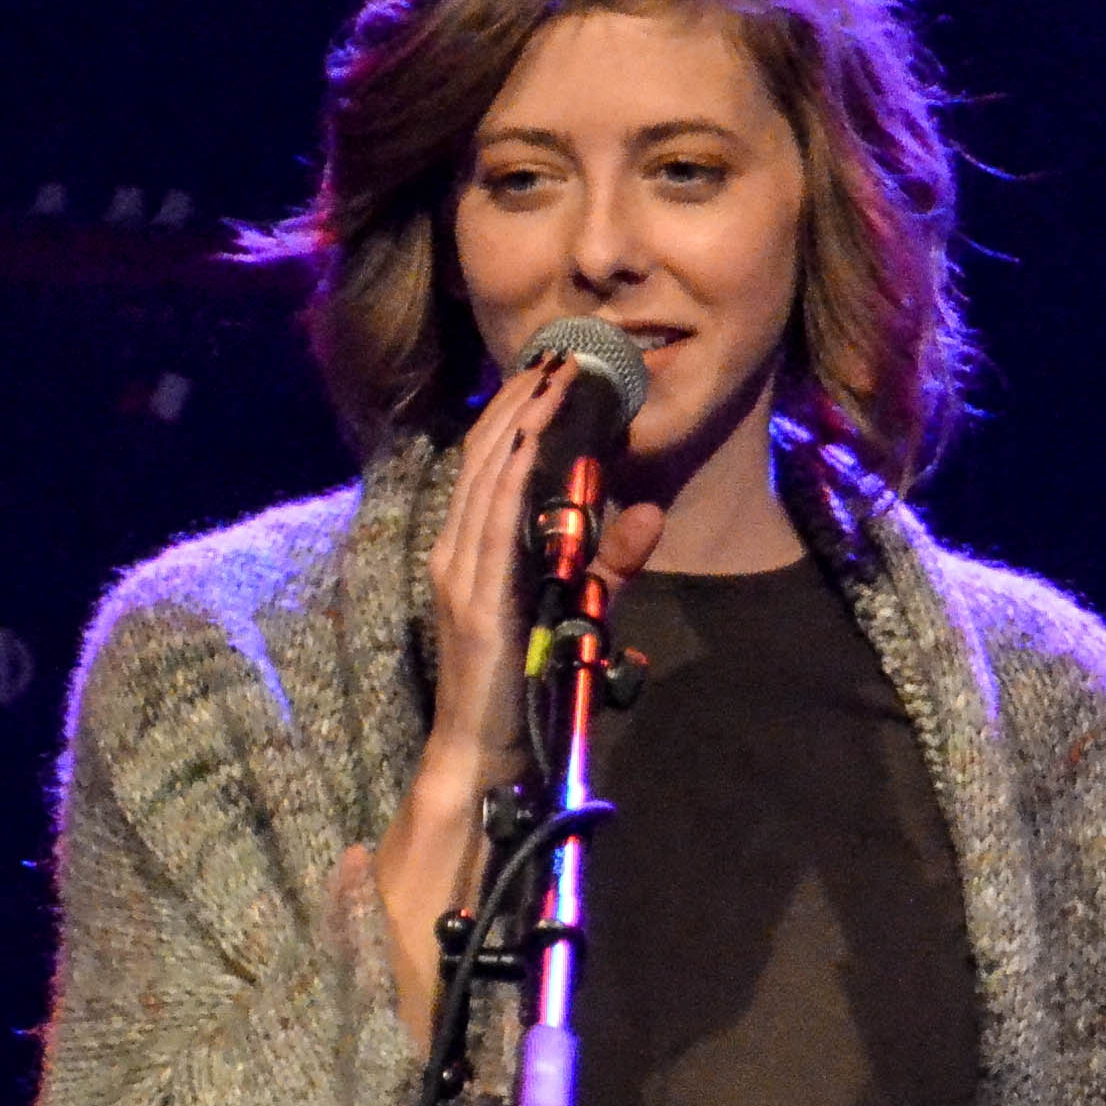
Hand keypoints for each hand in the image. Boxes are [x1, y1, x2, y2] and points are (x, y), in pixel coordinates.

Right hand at [417, 356, 668, 781]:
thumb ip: (611, 563)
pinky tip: (537, 437)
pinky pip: (494, 519)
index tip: (552, 369)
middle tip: (562, 353)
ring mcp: (461, 571)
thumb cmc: (528, 683)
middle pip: (487, 456)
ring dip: (523, 420)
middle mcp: (457, 551)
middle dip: (524, 401)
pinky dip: (514, 472)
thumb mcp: (580, 608)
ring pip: (489, 475)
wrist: (485, 753)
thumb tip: (648, 511)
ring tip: (555, 375)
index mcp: (471, 550)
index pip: (489, 464)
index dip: (517, 412)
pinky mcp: (476, 596)